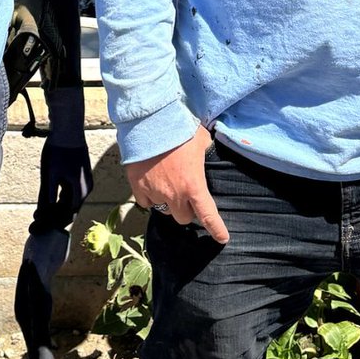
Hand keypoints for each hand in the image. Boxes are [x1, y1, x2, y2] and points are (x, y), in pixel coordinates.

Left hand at [36, 87, 92, 228]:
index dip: (49, 224)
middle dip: (51, 217)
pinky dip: (59, 197)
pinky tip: (47, 199)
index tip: (35, 227)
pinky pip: (71, 192)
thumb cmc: (58, 150)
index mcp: (80, 191)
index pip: (65, 216)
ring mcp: (85, 181)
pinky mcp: (81, 174)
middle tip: (34, 222)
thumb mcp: (49, 175)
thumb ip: (47, 197)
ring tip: (38, 212)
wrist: (68, 127)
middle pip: (68, 210)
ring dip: (55, 208)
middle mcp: (86, 189)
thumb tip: (42, 216)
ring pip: (69, 201)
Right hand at [125, 124, 228, 243]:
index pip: (208, 216)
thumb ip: (206, 152)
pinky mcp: (138, 187)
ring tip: (167, 183)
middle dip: (186, 209)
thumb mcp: (201, 139)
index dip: (216, 229)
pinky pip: (145, 202)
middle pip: (183, 218)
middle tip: (186, 194)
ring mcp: (155, 192)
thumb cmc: (179, 128)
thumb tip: (209, 151)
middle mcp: (175, 195)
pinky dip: (149, 196)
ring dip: (168, 202)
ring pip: (164, 210)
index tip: (222, 238)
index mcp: (194, 185)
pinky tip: (152, 182)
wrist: (150, 120)